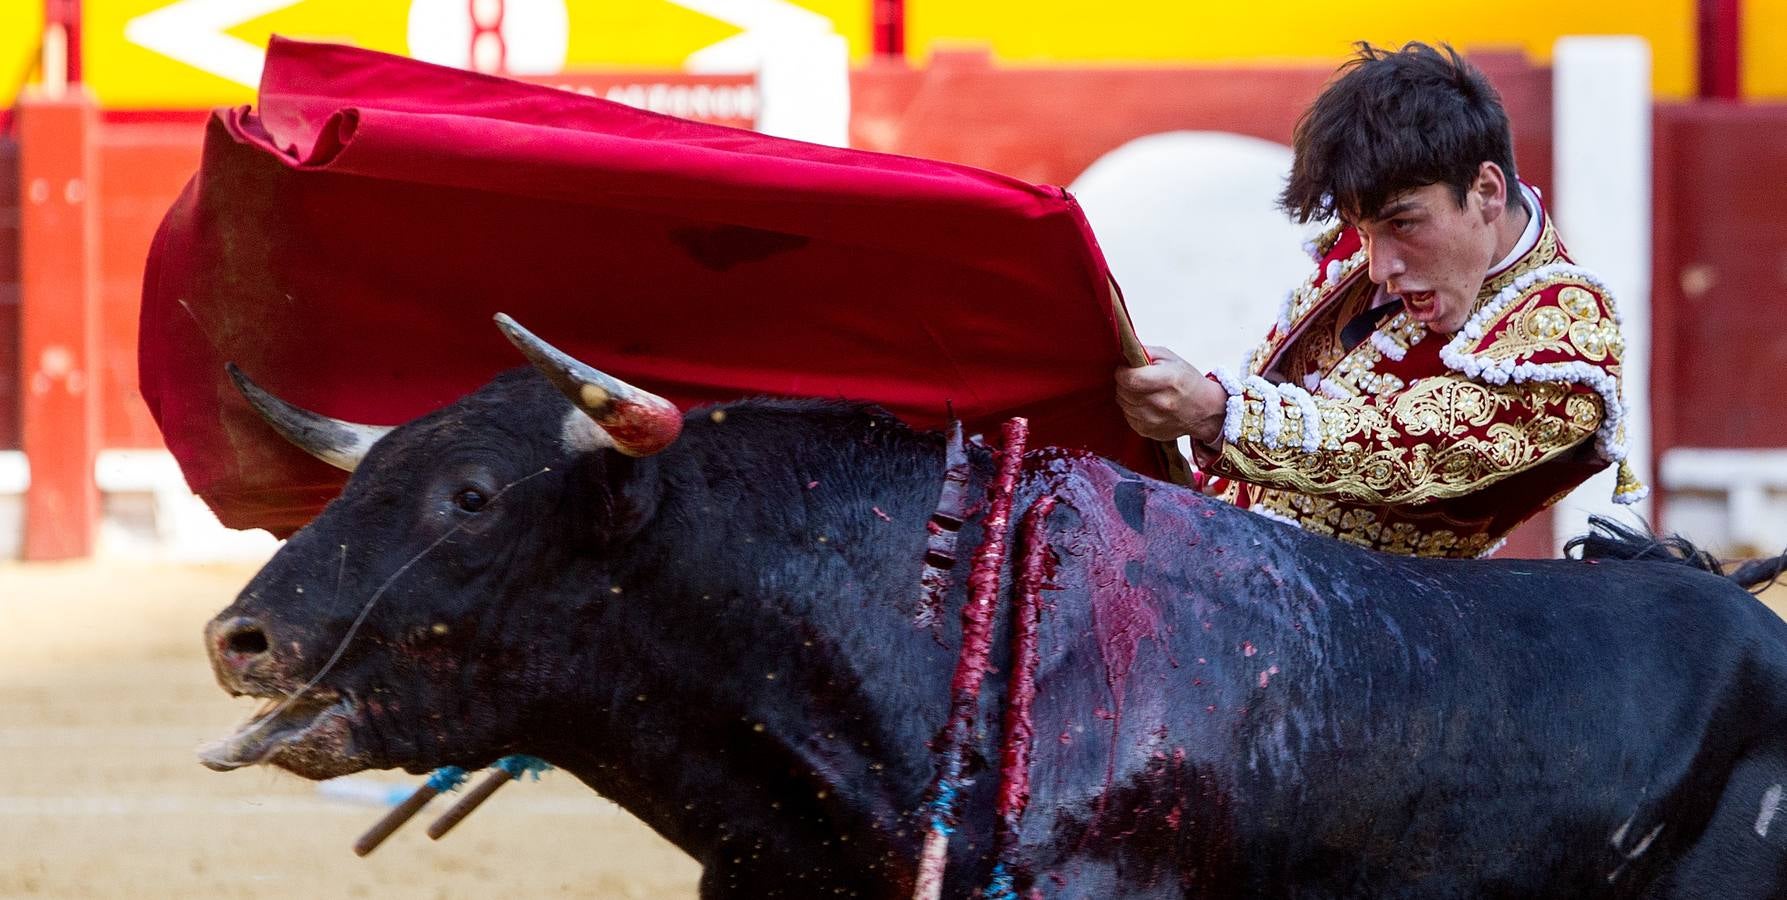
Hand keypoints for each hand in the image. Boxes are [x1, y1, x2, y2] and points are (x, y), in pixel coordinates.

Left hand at [1114, 346, 1229, 443]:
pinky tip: (1145, 404)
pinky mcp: (1149, 432)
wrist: (1204, 409)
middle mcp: (1160, 402)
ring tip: (1142, 391)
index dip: (1122, 373)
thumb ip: (1144, 352)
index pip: (1130, 379)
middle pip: (1124, 392)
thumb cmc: (1186, 380)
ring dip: (1127, 397)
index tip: (1124, 369)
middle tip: (1135, 379)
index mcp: (1167, 380)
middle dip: (1124, 383)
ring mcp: (1154, 420)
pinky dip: (1132, 410)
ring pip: (1124, 405)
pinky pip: (1128, 418)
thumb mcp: (1169, 358)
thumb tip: (1123, 353)